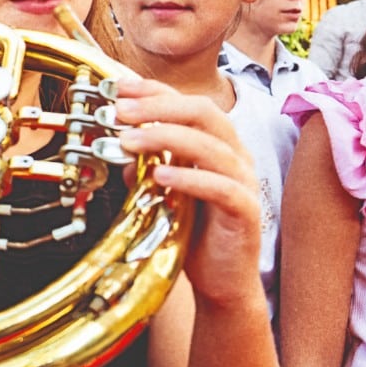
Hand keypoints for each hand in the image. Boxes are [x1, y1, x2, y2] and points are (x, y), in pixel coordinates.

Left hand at [113, 78, 263, 311]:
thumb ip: (145, 165)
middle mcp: (235, 155)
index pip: (188, 103)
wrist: (220, 279)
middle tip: (119, 111)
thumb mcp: (160, 190)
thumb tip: (118, 146)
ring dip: (166, 138)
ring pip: (212, 146)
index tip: (118, 87)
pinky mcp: (247, 211)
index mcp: (216, 143)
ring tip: (128, 141)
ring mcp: (245, 182)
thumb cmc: (192, 230)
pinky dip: (190, 178)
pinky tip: (160, 175)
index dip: (154, 91)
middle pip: (204, 113)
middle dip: (158, 107)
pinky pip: (222, 187)